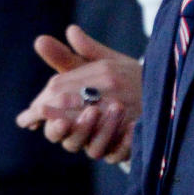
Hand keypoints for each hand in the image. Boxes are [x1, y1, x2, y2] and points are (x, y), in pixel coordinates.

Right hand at [18, 26, 141, 163]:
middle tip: (87, 111)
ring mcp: (103, 145)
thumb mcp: (95, 64)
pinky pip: (120, 154)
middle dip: (75, 128)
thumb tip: (40, 40)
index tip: (42, 108)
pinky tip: (132, 129)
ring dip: (103, 129)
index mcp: (69, 115)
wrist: (153, 92)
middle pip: (68, 140)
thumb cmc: (116, 80)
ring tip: (116, 107)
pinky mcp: (123, 151)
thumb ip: (69, 58)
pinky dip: (124, 143)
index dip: (43, 115)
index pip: (50, 119)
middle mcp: (83, 133)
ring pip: (94, 149)